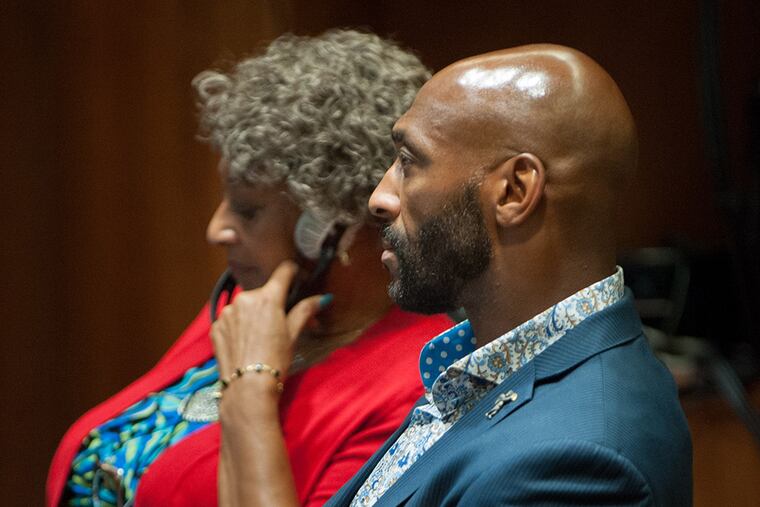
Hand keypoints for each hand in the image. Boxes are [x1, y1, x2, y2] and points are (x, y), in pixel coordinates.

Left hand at [211, 260, 325, 387]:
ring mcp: (227, 313)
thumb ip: (305, 311)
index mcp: (267, 298)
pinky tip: (245, 343)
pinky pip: (231, 319)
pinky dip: (238, 326)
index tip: (296, 276)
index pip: (283, 271)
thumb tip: (323, 298)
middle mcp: (244, 299)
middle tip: (279, 322)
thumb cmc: (275, 360)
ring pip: (245, 306)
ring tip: (259, 337)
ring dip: (253, 314)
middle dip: (271, 302)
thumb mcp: (293, 334)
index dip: (292, 272)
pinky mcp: (215, 326)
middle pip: (262, 292)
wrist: (248, 388)